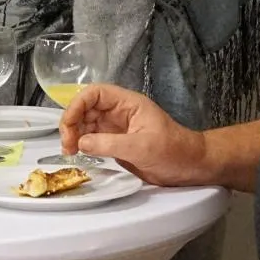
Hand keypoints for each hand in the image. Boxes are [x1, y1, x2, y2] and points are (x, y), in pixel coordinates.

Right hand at [61, 84, 210, 186]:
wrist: (191, 166)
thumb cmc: (174, 150)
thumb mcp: (141, 147)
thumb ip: (109, 144)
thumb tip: (81, 142)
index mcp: (128, 103)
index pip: (95, 93)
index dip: (78, 104)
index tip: (69, 124)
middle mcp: (120, 113)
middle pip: (86, 109)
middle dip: (73, 123)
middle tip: (68, 145)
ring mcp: (117, 128)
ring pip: (87, 125)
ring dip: (75, 135)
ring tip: (70, 151)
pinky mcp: (117, 144)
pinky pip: (93, 140)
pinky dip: (82, 145)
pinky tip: (78, 154)